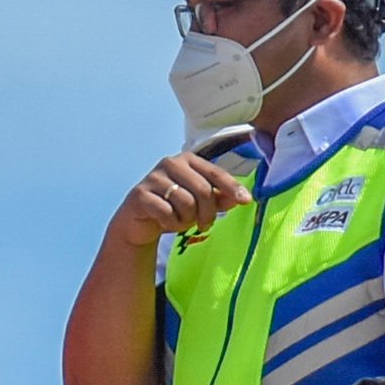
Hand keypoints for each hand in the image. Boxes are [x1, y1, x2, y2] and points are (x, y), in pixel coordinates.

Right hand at [105, 149, 253, 247]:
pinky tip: (165, 222)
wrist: (139, 221)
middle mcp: (170, 163)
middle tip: (205, 224)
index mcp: (187, 160)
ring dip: (187, 219)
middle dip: (208, 213)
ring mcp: (154, 177)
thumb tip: (240, 198)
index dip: (232, 187)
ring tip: (180, 221)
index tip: (246, 201)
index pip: (215, 173)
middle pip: (203, 190)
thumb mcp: (199, 203)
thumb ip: (219, 198)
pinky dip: (171, 223)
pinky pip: (167, 213)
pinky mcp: (141, 194)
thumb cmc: (173, 208)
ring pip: (186, 202)